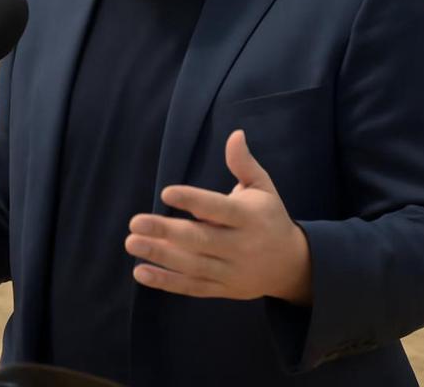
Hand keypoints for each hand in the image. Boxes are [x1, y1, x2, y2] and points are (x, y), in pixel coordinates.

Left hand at [125, 130, 311, 303]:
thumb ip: (244, 164)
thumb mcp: (263, 188)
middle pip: (200, 240)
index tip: (166, 192)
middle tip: (135, 222)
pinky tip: (140, 271)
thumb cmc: (269, 217)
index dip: (193, 200)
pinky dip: (166, 282)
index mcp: (249, 218)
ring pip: (192, 265)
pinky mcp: (222, 289)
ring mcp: (231, 270)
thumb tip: (235, 134)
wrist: (291, 265)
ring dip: (160, 256)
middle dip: (166, 232)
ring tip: (132, 243)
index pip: (219, 209)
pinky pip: (191, 286)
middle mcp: (240, 246)